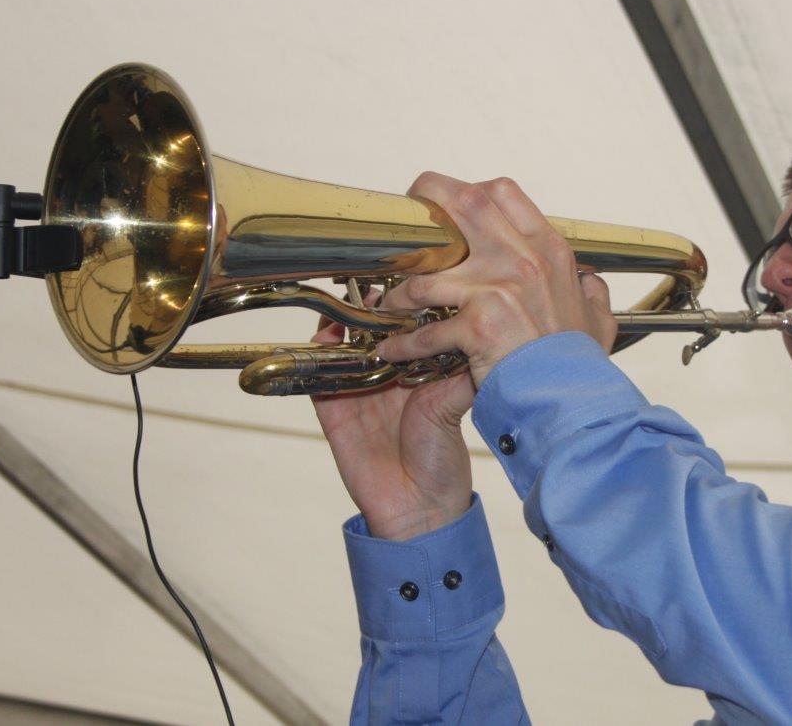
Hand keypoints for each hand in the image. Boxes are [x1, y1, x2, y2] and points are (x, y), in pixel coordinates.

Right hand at [311, 286, 474, 541]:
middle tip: (374, 286)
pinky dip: (317, 354)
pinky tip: (326, 337)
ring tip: (349, 304)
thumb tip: (475, 333)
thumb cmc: (442, 463)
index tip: (407, 281)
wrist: (419, 510)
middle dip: (371, 307)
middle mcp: (387, 377)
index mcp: (418, 373)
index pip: (408, 329)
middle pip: (371, 332)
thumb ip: (460, 372)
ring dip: (342, 324)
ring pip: (342, 347)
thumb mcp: (456, 407)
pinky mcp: (333, 411)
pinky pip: (316, 377)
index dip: (405, 306)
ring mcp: (357, 392)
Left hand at [374, 173, 617, 386]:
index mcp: (548, 250)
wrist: (575, 401)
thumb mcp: (597, 320)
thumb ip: (591, 295)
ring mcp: (499, 288)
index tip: (446, 208)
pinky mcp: (479, 324)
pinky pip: (426, 329)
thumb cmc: (581, 365)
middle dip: (424, 202)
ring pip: (428, 270)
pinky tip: (393, 350)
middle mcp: (523, 259)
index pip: (501, 192)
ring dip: (401, 288)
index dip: (466, 192)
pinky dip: (404, 342)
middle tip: (404, 223)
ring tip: (390, 304)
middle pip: (462, 202)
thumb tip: (590, 283)